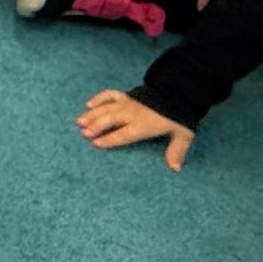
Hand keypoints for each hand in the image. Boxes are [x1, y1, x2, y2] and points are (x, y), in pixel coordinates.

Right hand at [78, 90, 196, 171]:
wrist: (178, 93)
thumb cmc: (178, 117)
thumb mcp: (183, 135)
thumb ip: (177, 151)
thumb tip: (175, 168)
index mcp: (143, 125)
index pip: (124, 133)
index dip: (110, 139)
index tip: (96, 143)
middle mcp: (132, 113)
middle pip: (110, 119)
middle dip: (96, 126)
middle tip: (84, 133)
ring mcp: (127, 102)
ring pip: (106, 108)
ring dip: (92, 114)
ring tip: (79, 122)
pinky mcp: (126, 95)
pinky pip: (110, 95)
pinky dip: (99, 99)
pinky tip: (89, 104)